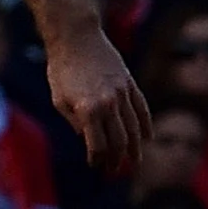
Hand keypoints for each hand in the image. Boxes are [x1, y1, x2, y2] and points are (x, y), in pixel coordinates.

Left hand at [44, 10, 149, 173]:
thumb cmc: (61, 69)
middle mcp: (109, 103)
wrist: (76, 38)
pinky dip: (146, 125)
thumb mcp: (59, 100)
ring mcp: (122, 93)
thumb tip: (87, 140)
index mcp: (88, 110)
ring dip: (135, 148)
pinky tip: (147, 138)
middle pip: (118, 141)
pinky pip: (142, 108)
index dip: (97, 159)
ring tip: (134, 162)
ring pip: (134, 128)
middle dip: (117, 159)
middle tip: (114, 171)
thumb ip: (74, 122)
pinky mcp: (129, 83)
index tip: (95, 166)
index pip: (97, 145)